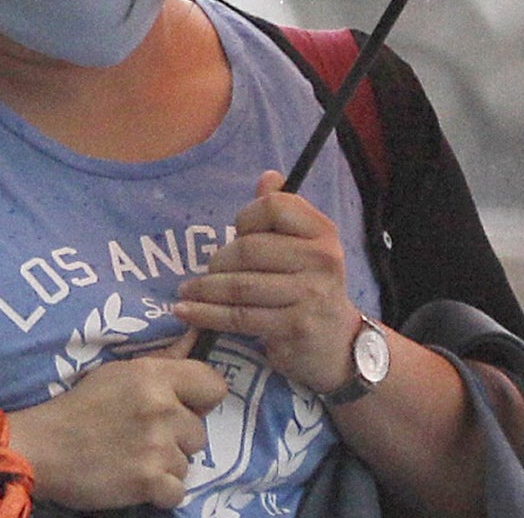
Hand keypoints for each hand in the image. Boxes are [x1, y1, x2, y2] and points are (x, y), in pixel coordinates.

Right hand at [9, 333, 227, 510]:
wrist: (41, 448)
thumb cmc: (80, 406)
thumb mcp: (121, 371)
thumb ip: (166, 359)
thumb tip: (197, 334)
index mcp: (156, 375)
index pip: (215, 387)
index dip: (201, 401)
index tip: (182, 409)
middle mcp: (162, 408)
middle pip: (200, 432)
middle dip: (178, 439)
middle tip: (145, 438)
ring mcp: (156, 446)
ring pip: (188, 464)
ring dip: (166, 466)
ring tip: (135, 459)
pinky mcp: (147, 481)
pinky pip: (177, 493)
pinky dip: (159, 493)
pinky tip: (137, 482)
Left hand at [174, 171, 362, 393]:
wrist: (338, 345)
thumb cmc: (312, 288)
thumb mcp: (307, 247)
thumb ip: (284, 213)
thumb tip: (267, 177)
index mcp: (322, 231)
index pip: (274, 207)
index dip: (246, 218)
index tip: (238, 234)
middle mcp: (320, 259)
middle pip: (250, 248)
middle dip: (219, 260)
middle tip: (207, 273)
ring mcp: (308, 294)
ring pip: (240, 285)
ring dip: (205, 288)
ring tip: (187, 291)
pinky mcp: (292, 327)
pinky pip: (238, 317)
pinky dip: (205, 314)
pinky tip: (185, 311)